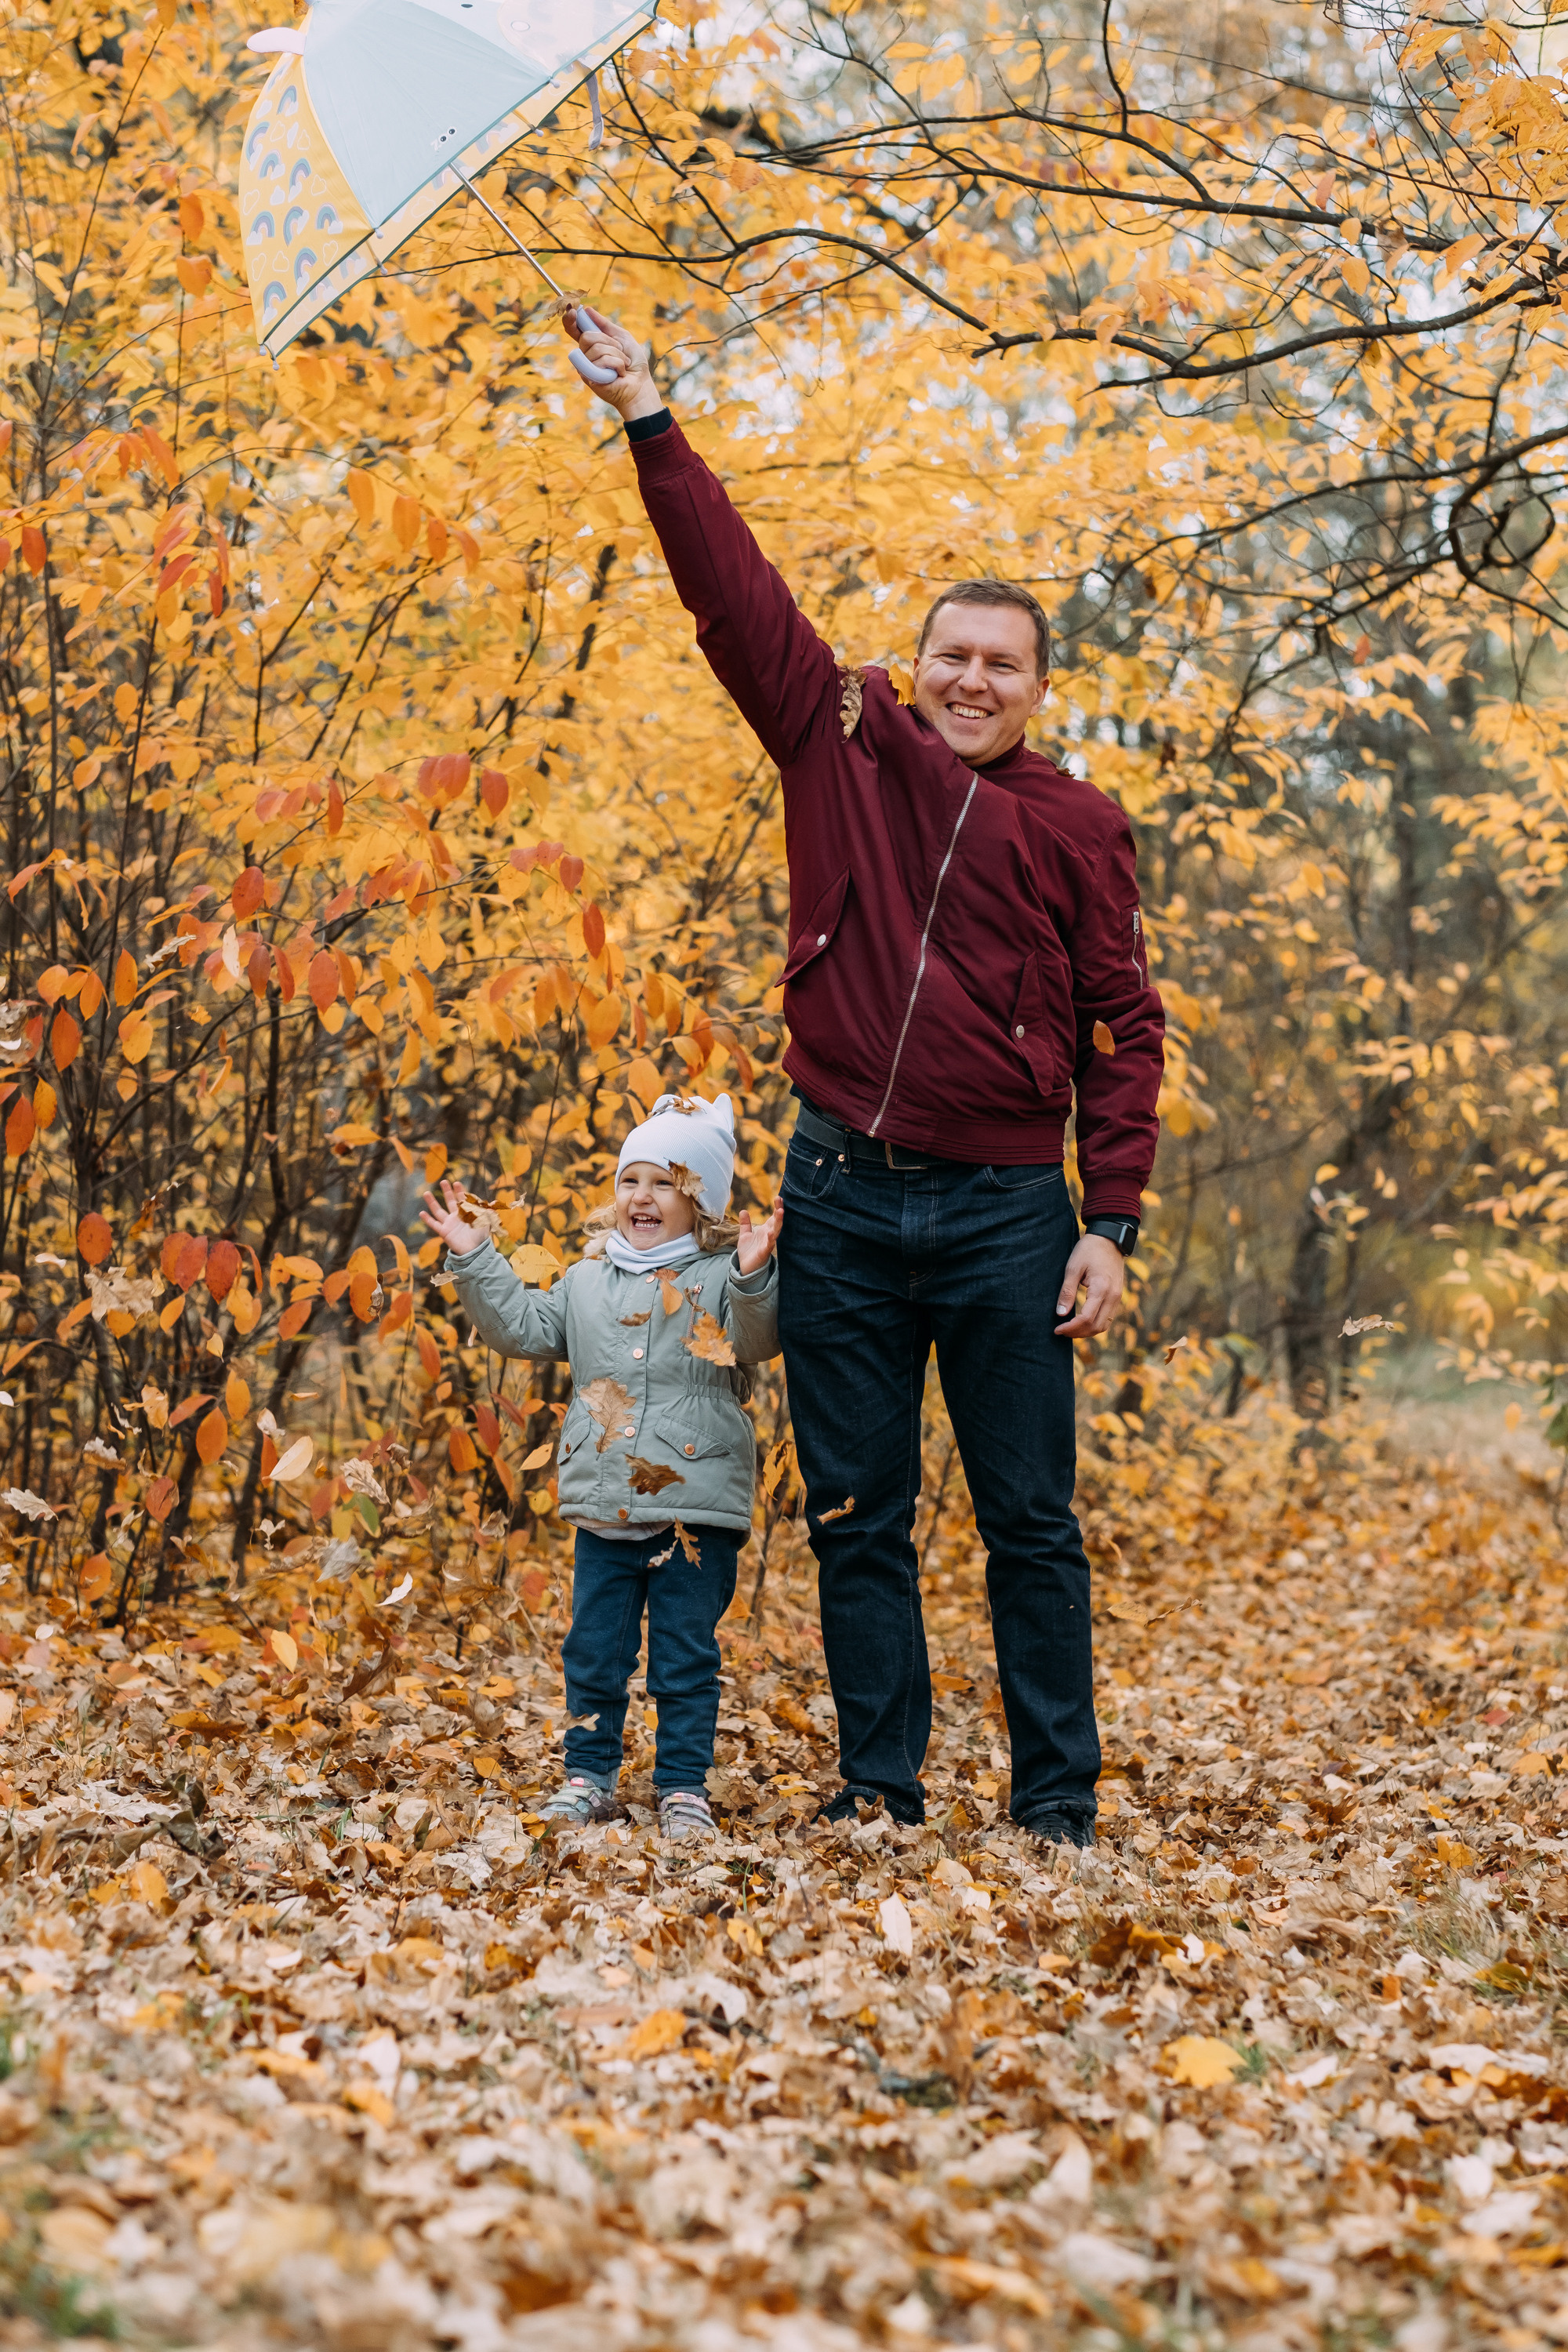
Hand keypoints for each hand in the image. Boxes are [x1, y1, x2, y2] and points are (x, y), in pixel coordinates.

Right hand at [419, 1178, 484, 1256]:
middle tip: (443, 1181)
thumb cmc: (480, 1236)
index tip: (457, 1183)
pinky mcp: (444, 1232)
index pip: (461, 1199)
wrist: (474, 1250)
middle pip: (449, 1201)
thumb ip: (488, 1212)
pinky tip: (422, 1213)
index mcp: (465, 1213)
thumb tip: (495, 1203)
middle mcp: (455, 1216)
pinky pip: (434, 1225)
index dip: (459, 1191)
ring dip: (432, 1202)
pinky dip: (427, 1219)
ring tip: (426, 1193)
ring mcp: (449, 1224)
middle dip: (447, 1192)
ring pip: (438, 1211)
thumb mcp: (486, 1223)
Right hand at [565, 304, 662, 419]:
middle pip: (587, 337)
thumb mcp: (621, 337)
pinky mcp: (590, 378)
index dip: (570, 320)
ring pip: (596, 349)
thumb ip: (605, 325)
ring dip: (617, 355)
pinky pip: (602, 360)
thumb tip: (587, 310)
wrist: (640, 385)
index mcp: (591, 344)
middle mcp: (585, 355)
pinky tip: (620, 373)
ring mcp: (585, 368)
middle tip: (620, 351)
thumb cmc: (633, 363)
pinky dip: (617, 363)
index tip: (572, 310)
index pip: (574, 330)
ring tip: (623, 365)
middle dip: (608, 341)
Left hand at [735, 1200, 783, 1275]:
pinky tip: (771, 1233)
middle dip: (779, 1211)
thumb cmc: (748, 1251)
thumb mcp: (745, 1235)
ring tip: (780, 1212)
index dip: (776, 1207)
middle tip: (779, 1199)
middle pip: (777, 1221)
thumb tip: (743, 1210)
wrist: (746, 1267)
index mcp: (766, 1230)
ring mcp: (768, 1243)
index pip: (773, 1216)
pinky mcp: (764, 1252)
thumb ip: (745, 1224)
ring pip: (776, 1231)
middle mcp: (769, 1235)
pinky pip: (769, 1244)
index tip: (778, 1197)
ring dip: (778, 1222)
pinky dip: (771, 1239)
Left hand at [1054, 1234, 1124, 1338]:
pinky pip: (1107, 1318)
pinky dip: (1094, 1324)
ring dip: (1087, 1331)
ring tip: (1070, 1329)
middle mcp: (1113, 1297)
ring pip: (1104, 1326)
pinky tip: (1081, 1322)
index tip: (1057, 1328)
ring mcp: (1117, 1298)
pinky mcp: (1117, 1297)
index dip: (1071, 1328)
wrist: (1109, 1239)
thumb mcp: (1073, 1268)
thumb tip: (1060, 1314)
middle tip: (1061, 1331)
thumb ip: (1067, 1292)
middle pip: (1097, 1327)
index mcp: (1101, 1289)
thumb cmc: (1089, 1250)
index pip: (1086, 1319)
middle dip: (1078, 1333)